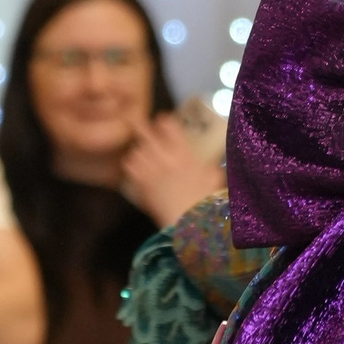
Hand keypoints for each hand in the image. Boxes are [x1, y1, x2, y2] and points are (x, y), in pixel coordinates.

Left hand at [121, 112, 226, 227]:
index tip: (163, 121)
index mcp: (184, 154)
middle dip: (141, 126)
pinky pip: (129, 165)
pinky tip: (136, 167)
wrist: (187, 223)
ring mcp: (150, 169)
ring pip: (136, 149)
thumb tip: (212, 167)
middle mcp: (164, 157)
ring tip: (143, 153)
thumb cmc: (204, 202)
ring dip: (139, 149)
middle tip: (137, 122)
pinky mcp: (140, 183)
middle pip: (146, 132)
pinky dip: (131, 164)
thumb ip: (211, 170)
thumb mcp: (214, 181)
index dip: (164, 121)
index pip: (169, 127)